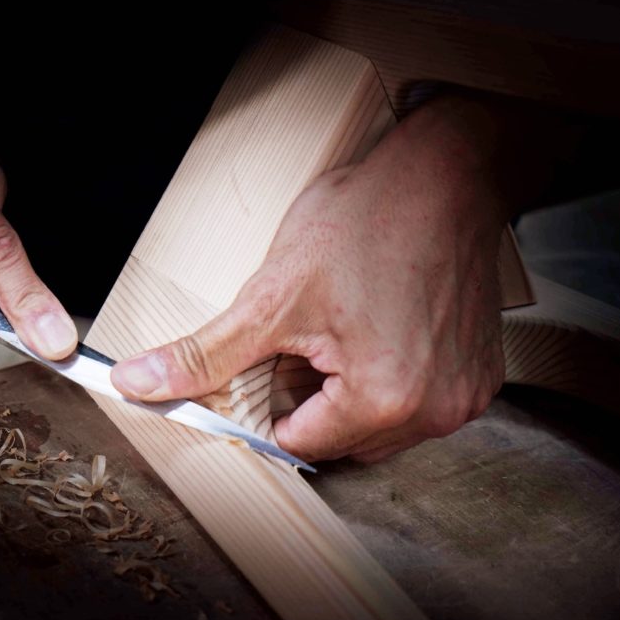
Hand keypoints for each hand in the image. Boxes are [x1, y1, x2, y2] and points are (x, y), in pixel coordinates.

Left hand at [111, 95, 522, 462]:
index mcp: (383, 400)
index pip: (298, 444)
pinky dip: (391, 378)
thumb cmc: (365, 222)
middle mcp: (435, 412)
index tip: (269, 362)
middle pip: (340, 440)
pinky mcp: (480, 375)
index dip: (269, 404)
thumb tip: (138, 384)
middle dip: (310, 399)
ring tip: (344, 329)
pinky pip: (417, 401)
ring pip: (379, 425)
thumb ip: (204, 354)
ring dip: (349, 392)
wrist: (444, 174)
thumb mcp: (271, 294)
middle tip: (307, 338)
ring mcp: (464, 395)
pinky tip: (381, 327)